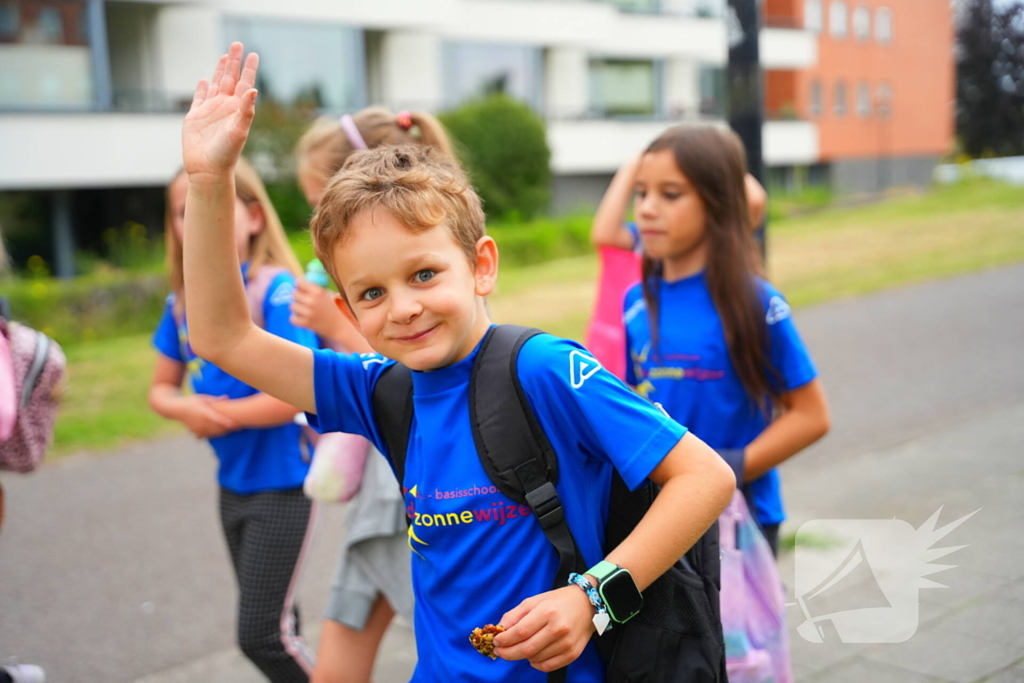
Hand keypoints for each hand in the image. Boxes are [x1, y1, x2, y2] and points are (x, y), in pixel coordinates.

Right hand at [176, 395, 240, 438]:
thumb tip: (227, 397)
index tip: (237, 424)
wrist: (175, 409)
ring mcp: (199, 429)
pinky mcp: (196, 433)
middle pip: (220, 429)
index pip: (219, 421)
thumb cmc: (191, 401)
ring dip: (224, 432)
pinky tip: (221, 430)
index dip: (229, 424)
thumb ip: (215, 400)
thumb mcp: (202, 398)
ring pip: (215, 434)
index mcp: (204, 413)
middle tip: (240, 425)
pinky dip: (216, 434)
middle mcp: (202, 423)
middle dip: (230, 428)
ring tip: (233, 428)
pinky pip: (209, 435)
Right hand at [182, 42, 259, 179]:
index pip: (245, 84)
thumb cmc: (226, 154)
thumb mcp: (238, 131)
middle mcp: (225, 108)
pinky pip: (200, 99)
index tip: (254, 54)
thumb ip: (246, 111)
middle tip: (238, 44)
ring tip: (225, 56)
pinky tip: (205, 80)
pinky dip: (202, 89)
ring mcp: (211, 111)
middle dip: (234, 62)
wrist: (208, 171)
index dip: (249, 69)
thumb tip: (254, 89)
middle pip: (231, 79)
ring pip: (217, 85)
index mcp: (238, 109)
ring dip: (220, 70)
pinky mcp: (196, 118)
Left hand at [290, 279, 344, 337]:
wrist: (343, 327)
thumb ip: (313, 289)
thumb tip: (297, 284)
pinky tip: (304, 319)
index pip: (298, 282)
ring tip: (307, 312)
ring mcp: (309, 312)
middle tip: (305, 303)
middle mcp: (312, 300)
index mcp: (318, 291)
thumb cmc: (336, 309)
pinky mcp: (306, 323)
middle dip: (298, 298)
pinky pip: (292, 319)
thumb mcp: (327, 294)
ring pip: (292, 306)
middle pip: (294, 294)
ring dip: (297, 309)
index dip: (299, 286)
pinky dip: (296, 319)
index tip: (302, 290)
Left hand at [492, 585, 595, 672]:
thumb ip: (514, 615)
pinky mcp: (572, 654)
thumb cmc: (557, 601)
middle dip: (508, 653)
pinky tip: (532, 655)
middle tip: (499, 651)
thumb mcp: (534, 601)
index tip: (496, 641)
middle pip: (526, 649)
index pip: (520, 632)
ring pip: (535, 659)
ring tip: (520, 648)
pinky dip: (535, 664)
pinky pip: (547, 667)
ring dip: (522, 656)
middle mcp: (558, 628)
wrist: (588, 605)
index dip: (504, 639)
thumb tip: (499, 630)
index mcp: (547, 612)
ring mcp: (566, 643)